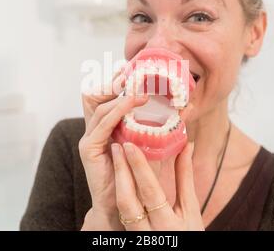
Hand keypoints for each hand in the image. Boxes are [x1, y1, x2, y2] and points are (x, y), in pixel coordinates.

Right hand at [79, 73, 148, 229]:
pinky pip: (101, 123)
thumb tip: (184, 111)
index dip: (114, 80)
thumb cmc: (138, 177)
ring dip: (119, 93)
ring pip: (98, 104)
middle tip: (132, 72)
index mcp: (106, 126)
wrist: (123, 207)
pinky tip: (133, 102)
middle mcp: (94, 129)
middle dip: (112, 81)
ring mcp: (90, 137)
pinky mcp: (88, 149)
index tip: (132, 67)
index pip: (102, 95)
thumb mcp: (152, 146)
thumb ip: (163, 129)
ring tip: (140, 88)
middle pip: (93, 94)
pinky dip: (117, 110)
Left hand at [111, 141, 203, 230]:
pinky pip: (120, 213)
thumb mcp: (190, 208)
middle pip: (127, 199)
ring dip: (117, 181)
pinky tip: (118, 176)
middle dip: (120, 171)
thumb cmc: (190, 234)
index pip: (150, 191)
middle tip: (116, 145)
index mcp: (168, 224)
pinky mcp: (129, 236)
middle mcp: (148, 232)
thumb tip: (186, 146)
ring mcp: (136, 236)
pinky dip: (119, 192)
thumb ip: (185, 178)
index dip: (138, 167)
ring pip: (120, 207)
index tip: (130, 145)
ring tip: (116, 157)